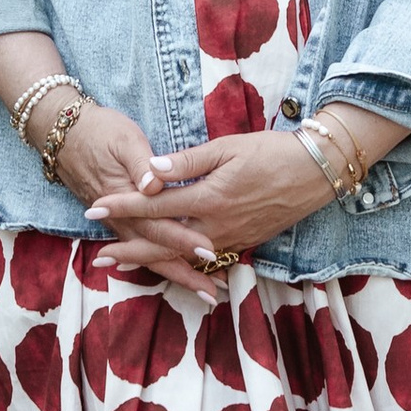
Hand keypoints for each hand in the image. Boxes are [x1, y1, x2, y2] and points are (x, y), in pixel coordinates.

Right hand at [44, 102, 222, 302]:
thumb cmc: (100, 132)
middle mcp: (122, 219)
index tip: (209, 251)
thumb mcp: (123, 139)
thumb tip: (154, 186)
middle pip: (156, 252)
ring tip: (205, 290)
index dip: (183, 239)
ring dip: (177, 273)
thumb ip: (140, 163)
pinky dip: (163, 262)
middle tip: (213, 291)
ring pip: (150, 255)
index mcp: (127, 198)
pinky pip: (143, 248)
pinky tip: (180, 271)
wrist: (65, 135)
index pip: (158, 225)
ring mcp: (120, 223)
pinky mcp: (121, 221)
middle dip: (186, 272)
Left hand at [85, 129, 336, 286]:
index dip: (123, 205)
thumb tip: (152, 168)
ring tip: (123, 263)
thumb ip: (188, 160)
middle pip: (163, 243)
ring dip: (151, 259)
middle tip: (99, 257)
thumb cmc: (271, 152)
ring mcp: (230, 238)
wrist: (315, 173)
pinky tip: (167, 263)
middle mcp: (216, 225)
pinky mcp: (242, 242)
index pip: (156, 203)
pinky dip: (180, 263)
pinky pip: (203, 258)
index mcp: (209, 197)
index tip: (95, 208)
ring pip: (181, 256)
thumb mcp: (229, 147)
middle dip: (129, 249)